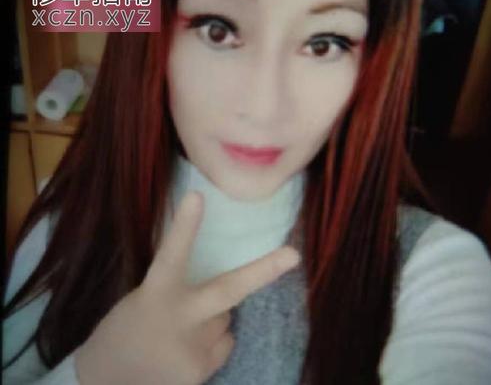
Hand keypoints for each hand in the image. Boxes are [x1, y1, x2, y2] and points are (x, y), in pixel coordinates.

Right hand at [74, 191, 300, 384]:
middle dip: (264, 271)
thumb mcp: (143, 301)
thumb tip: (216, 291)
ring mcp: (192, 350)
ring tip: (183, 332)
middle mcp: (179, 320)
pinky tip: (184, 352)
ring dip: (214, 320)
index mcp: (155, 294)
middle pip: (227, 290)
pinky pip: (223, 345)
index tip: (197, 196)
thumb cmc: (124, 333)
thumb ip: (176, 292)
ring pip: (226, 320)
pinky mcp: (199, 374)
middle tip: (293, 255)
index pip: (172, 254)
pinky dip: (211, 343)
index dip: (185, 227)